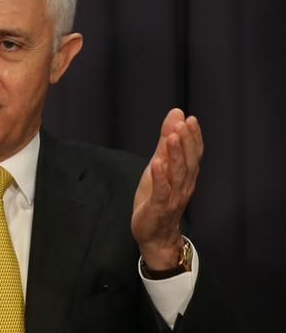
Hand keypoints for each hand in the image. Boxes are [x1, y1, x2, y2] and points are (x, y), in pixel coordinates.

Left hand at [131, 108, 202, 270]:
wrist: (154, 234)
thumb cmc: (158, 197)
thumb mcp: (159, 165)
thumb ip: (166, 142)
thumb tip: (176, 114)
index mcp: (185, 176)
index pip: (194, 154)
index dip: (193, 137)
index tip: (191, 119)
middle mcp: (183, 186)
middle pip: (188, 162)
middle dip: (186, 142)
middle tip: (182, 123)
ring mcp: (172, 197)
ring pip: (177, 175)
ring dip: (175, 155)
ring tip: (171, 137)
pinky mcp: (158, 207)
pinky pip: (161, 192)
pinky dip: (159, 178)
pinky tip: (156, 164)